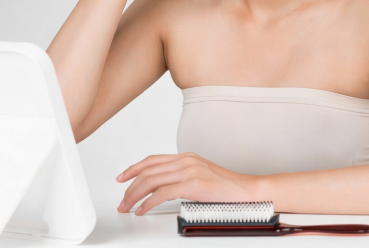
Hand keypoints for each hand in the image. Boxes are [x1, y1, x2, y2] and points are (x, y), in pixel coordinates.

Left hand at [115, 152, 258, 214]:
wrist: (246, 190)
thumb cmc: (227, 187)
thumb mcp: (201, 175)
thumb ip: (182, 177)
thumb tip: (163, 188)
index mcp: (186, 157)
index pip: (152, 160)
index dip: (134, 168)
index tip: (122, 178)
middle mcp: (185, 161)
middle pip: (148, 171)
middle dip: (130, 187)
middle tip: (122, 201)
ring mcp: (188, 171)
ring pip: (151, 181)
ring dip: (135, 196)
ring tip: (128, 207)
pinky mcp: (192, 184)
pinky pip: (162, 193)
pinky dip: (148, 203)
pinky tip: (143, 210)